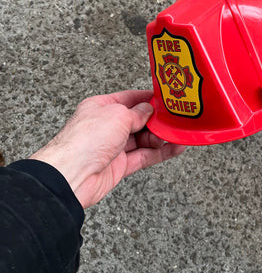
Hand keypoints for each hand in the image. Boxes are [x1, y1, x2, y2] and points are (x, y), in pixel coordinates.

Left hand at [29, 90, 185, 208]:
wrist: (73, 175)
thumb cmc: (85, 140)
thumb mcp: (118, 115)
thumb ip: (137, 113)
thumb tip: (148, 110)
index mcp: (101, 107)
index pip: (129, 98)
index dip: (147, 98)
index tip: (164, 99)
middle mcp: (107, 126)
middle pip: (138, 120)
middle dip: (156, 120)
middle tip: (174, 119)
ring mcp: (113, 147)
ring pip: (143, 140)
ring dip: (161, 137)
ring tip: (177, 134)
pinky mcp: (119, 166)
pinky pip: (144, 156)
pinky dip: (160, 153)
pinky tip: (174, 148)